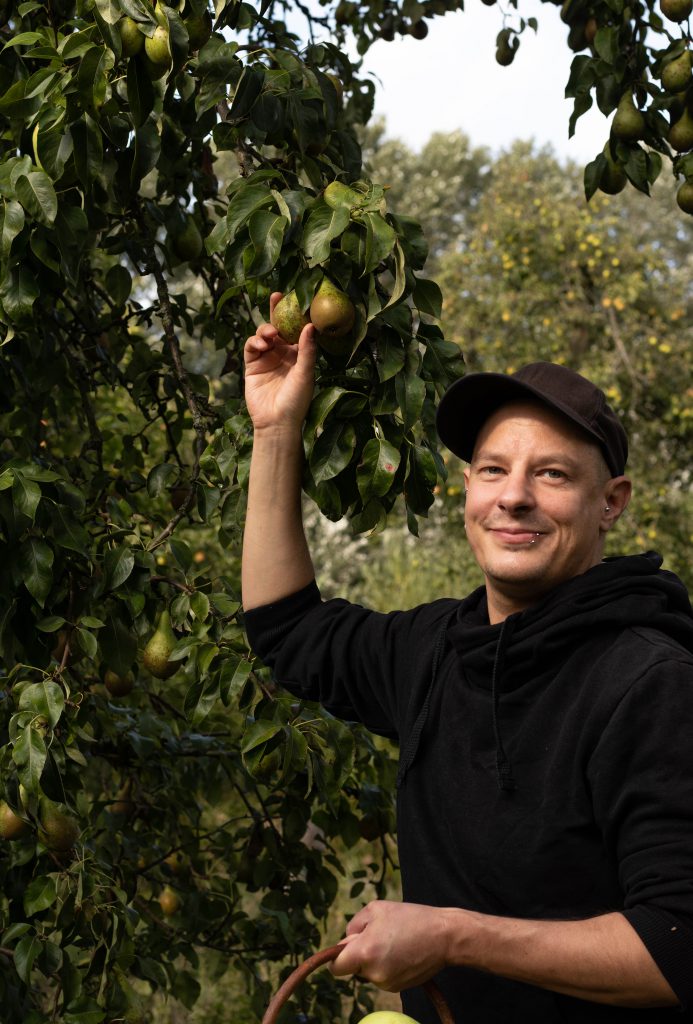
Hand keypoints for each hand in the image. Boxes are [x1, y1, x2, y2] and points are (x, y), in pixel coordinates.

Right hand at [243, 292, 315, 431]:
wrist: (277, 422)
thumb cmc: (296, 400)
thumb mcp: (306, 374)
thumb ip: (307, 350)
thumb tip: (310, 325)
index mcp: (298, 355)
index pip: (296, 329)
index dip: (294, 314)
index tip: (296, 297)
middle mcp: (282, 354)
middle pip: (278, 327)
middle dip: (276, 311)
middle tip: (276, 297)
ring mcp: (266, 359)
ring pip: (263, 335)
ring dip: (265, 330)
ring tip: (271, 335)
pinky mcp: (252, 365)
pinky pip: (251, 347)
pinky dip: (254, 342)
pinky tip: (262, 345)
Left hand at [330, 900, 451, 991]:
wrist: (443, 936)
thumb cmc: (410, 918)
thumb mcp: (376, 909)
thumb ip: (354, 926)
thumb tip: (346, 941)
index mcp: (364, 953)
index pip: (336, 968)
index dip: (338, 957)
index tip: (348, 948)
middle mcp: (373, 974)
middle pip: (354, 968)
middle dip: (361, 954)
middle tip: (380, 935)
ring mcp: (387, 984)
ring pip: (369, 972)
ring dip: (376, 959)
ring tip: (396, 941)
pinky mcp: (399, 988)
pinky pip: (383, 976)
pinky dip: (388, 966)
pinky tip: (403, 951)